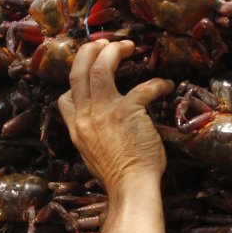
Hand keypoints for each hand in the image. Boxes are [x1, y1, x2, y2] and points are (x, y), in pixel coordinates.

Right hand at [57, 40, 173, 190]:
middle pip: (77, 71)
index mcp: (76, 129)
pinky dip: (157, 83)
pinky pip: (143, 87)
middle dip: (89, 52)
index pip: (65, 98)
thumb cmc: (118, 177)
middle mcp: (86, 117)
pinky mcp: (128, 112)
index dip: (76, 82)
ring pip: (99, 67)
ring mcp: (104, 112)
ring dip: (114, 52)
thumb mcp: (92, 155)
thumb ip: (92, 135)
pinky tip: (166, 85)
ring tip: (128, 46)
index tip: (89, 73)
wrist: (130, 188)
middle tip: (104, 44)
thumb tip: (100, 125)